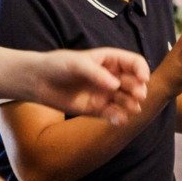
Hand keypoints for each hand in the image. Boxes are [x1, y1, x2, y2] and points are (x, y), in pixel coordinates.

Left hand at [33, 47, 150, 124]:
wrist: (38, 81)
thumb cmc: (57, 65)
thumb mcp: (76, 64)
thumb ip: (96, 73)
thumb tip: (115, 86)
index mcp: (109, 60)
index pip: (133, 63)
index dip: (141, 70)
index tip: (143, 79)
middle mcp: (111, 77)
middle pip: (133, 83)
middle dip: (139, 89)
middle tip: (139, 96)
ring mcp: (105, 93)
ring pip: (126, 100)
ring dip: (132, 104)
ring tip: (133, 109)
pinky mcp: (96, 109)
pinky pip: (112, 114)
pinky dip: (119, 117)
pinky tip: (120, 120)